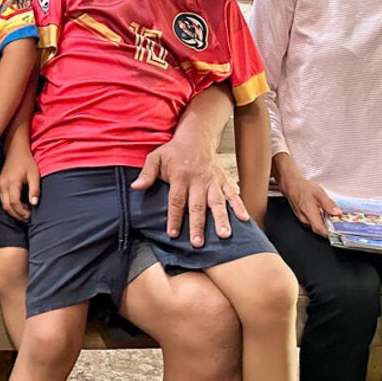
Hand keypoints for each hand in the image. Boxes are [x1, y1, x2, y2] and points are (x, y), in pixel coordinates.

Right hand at [0, 144, 40, 222]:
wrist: (15, 151)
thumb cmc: (26, 162)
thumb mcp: (34, 174)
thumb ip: (35, 189)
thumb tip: (34, 204)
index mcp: (12, 182)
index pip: (14, 203)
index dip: (22, 212)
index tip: (30, 215)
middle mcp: (3, 185)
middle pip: (7, 207)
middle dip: (17, 215)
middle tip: (27, 218)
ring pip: (4, 205)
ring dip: (14, 212)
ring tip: (25, 214)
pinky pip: (3, 200)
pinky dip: (10, 206)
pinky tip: (19, 206)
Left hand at [130, 137, 247, 247]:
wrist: (196, 137)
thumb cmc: (174, 151)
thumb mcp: (156, 157)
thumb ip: (147, 173)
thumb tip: (136, 187)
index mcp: (180, 176)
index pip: (176, 200)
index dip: (175, 218)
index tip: (173, 234)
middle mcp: (198, 180)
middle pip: (198, 205)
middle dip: (198, 225)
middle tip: (198, 243)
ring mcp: (213, 181)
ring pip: (217, 202)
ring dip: (221, 219)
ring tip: (224, 235)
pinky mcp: (223, 180)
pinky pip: (232, 194)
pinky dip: (239, 206)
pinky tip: (244, 219)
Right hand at [280, 168, 340, 236]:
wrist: (291, 185)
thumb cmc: (302, 188)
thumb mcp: (319, 193)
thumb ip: (328, 204)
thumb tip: (337, 212)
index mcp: (309, 213)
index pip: (320, 229)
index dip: (329, 233)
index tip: (337, 233)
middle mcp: (305, 218)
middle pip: (318, 229)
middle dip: (328, 228)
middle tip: (337, 223)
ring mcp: (302, 219)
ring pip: (315, 226)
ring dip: (324, 224)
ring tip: (331, 217)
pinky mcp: (301, 218)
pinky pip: (311, 223)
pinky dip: (319, 221)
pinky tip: (322, 214)